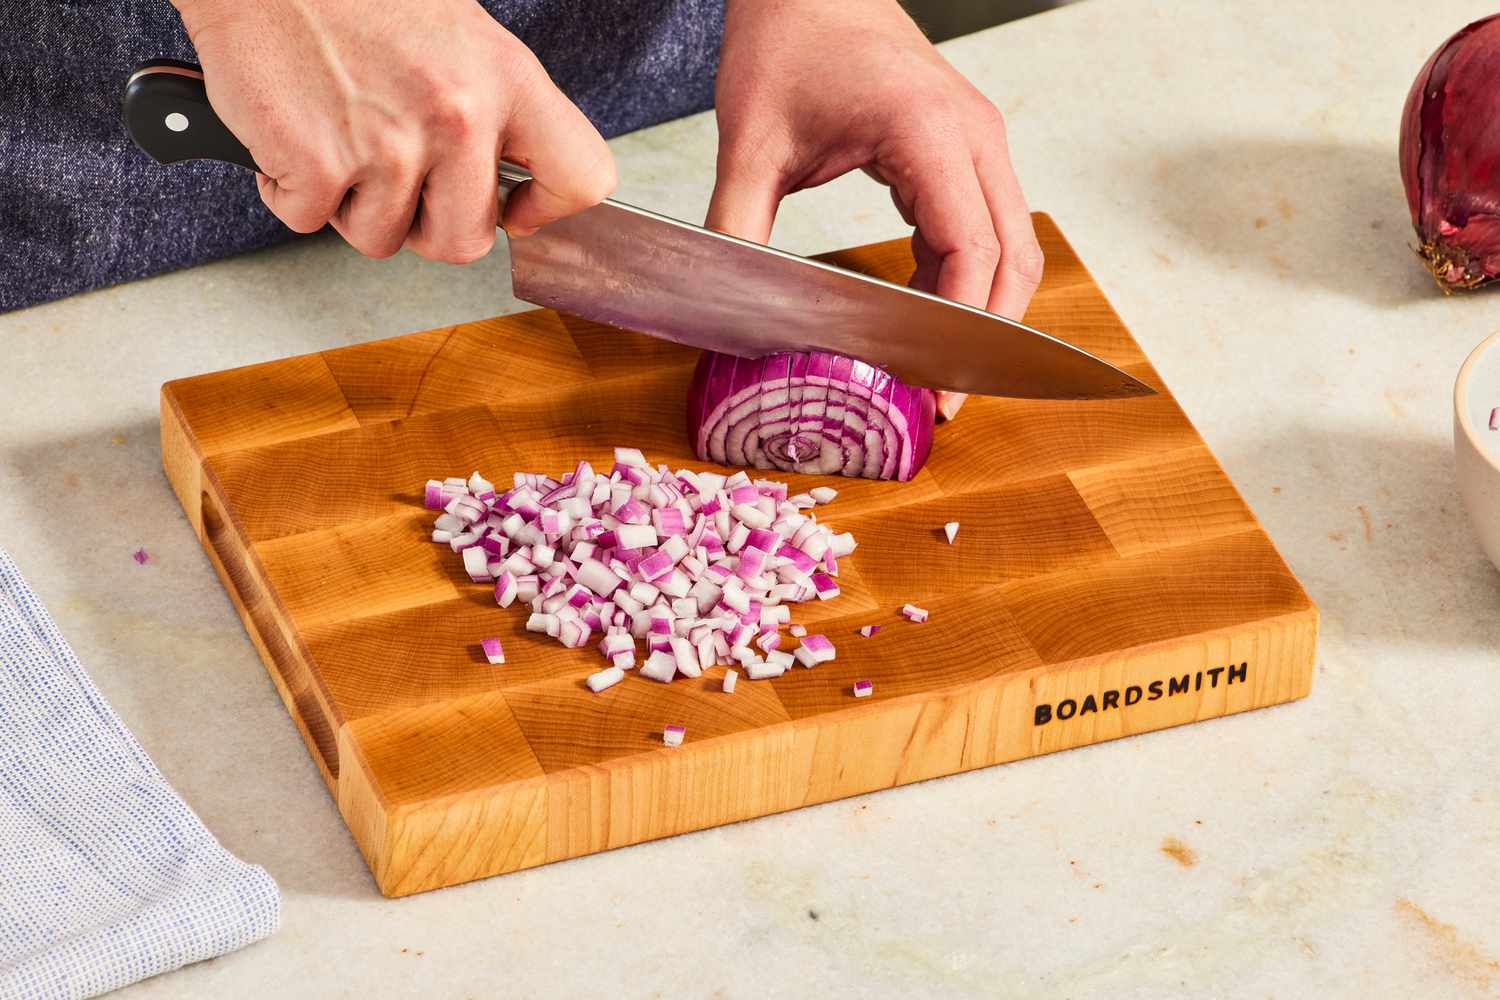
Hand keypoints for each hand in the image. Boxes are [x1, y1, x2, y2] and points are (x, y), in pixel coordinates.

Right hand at [173, 0, 615, 261]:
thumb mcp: (459, 35)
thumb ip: (493, 108)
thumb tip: (508, 184)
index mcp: (505, 79)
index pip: (581, 177)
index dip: (545, 208)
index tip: (514, 207)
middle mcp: (457, 115)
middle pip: (464, 241)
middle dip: (424, 222)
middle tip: (395, 172)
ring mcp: (387, 145)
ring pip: (382, 238)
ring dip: (352, 203)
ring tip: (338, 133)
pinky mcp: (315, 165)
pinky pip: (309, 220)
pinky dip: (289, 189)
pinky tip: (291, 131)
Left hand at [708, 0, 1042, 418]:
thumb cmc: (786, 40)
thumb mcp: (751, 140)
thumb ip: (736, 224)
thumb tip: (722, 306)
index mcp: (929, 134)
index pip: (973, 251)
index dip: (961, 328)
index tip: (934, 387)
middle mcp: (973, 137)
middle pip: (1014, 259)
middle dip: (986, 338)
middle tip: (944, 404)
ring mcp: (978, 141)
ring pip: (1012, 246)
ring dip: (985, 310)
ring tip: (938, 373)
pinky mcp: (965, 148)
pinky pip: (987, 226)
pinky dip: (967, 276)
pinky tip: (921, 312)